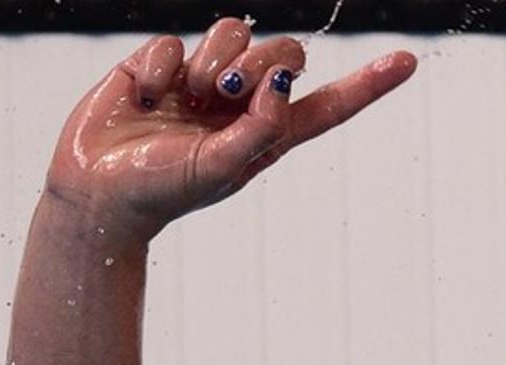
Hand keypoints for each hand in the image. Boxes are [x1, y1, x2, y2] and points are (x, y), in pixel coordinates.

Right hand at [44, 18, 415, 238]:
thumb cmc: (165, 190)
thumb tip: (282, 81)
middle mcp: (242, 101)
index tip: (407, 62)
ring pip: (232, 31)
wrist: (98, 192)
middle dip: (258, 62)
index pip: (329, 105)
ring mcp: (203, 79)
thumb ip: (261, 127)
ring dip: (212, 61)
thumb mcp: (222, 167)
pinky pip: (176, 39)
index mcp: (269, 132)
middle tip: (224, 93)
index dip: (368, 84)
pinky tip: (147, 95)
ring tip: (187, 98)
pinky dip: (163, 68)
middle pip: (283, 50)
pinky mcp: (161, 63)